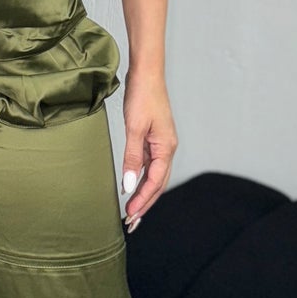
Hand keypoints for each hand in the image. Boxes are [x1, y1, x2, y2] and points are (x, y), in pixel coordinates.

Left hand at [119, 68, 176, 231]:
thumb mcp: (134, 129)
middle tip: (131, 223)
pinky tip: (133, 187)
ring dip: (143, 194)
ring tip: (132, 212)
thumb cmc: (142, 97)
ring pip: (154, 176)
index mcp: (166, 148)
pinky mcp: (154, 138)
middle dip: (145, 204)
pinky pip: (149, 165)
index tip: (130, 216)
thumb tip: (129, 186)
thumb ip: (132, 158)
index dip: (142, 201)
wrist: (147, 74)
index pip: (155, 182)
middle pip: (157, 184)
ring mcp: (161, 144)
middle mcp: (167, 148)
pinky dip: (141, 179)